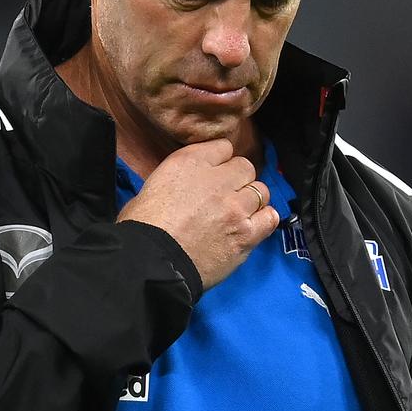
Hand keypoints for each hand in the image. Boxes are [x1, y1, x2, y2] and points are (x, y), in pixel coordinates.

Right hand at [116, 139, 278, 289]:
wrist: (150, 263)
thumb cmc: (141, 227)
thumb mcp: (152, 186)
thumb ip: (178, 178)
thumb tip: (187, 186)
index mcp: (191, 162)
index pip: (223, 147)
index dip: (219, 161)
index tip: (213, 173)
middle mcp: (219, 179)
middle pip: (245, 167)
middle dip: (237, 179)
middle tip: (224, 196)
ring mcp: (236, 207)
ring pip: (261, 191)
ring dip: (250, 200)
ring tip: (238, 213)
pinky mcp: (246, 234)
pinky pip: (270, 218)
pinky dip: (263, 219)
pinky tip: (252, 225)